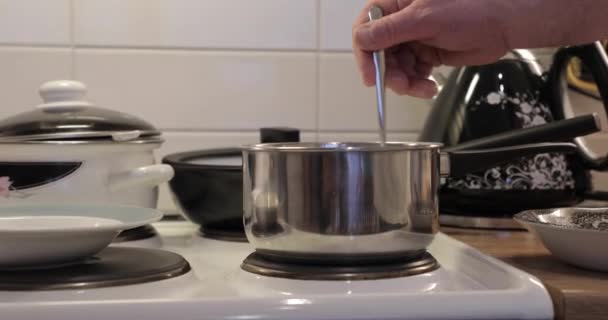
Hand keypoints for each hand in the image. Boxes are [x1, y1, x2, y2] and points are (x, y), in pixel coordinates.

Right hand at [352, 0, 512, 97]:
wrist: (504, 22)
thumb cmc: (472, 8)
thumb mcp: (424, 19)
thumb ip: (389, 30)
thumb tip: (361, 38)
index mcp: (395, 3)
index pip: (365, 29)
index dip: (365, 55)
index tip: (371, 77)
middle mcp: (401, 21)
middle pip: (380, 54)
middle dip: (390, 73)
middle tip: (403, 86)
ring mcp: (413, 38)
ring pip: (395, 68)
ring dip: (405, 82)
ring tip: (422, 88)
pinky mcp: (426, 53)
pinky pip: (411, 74)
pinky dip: (417, 84)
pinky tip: (429, 86)